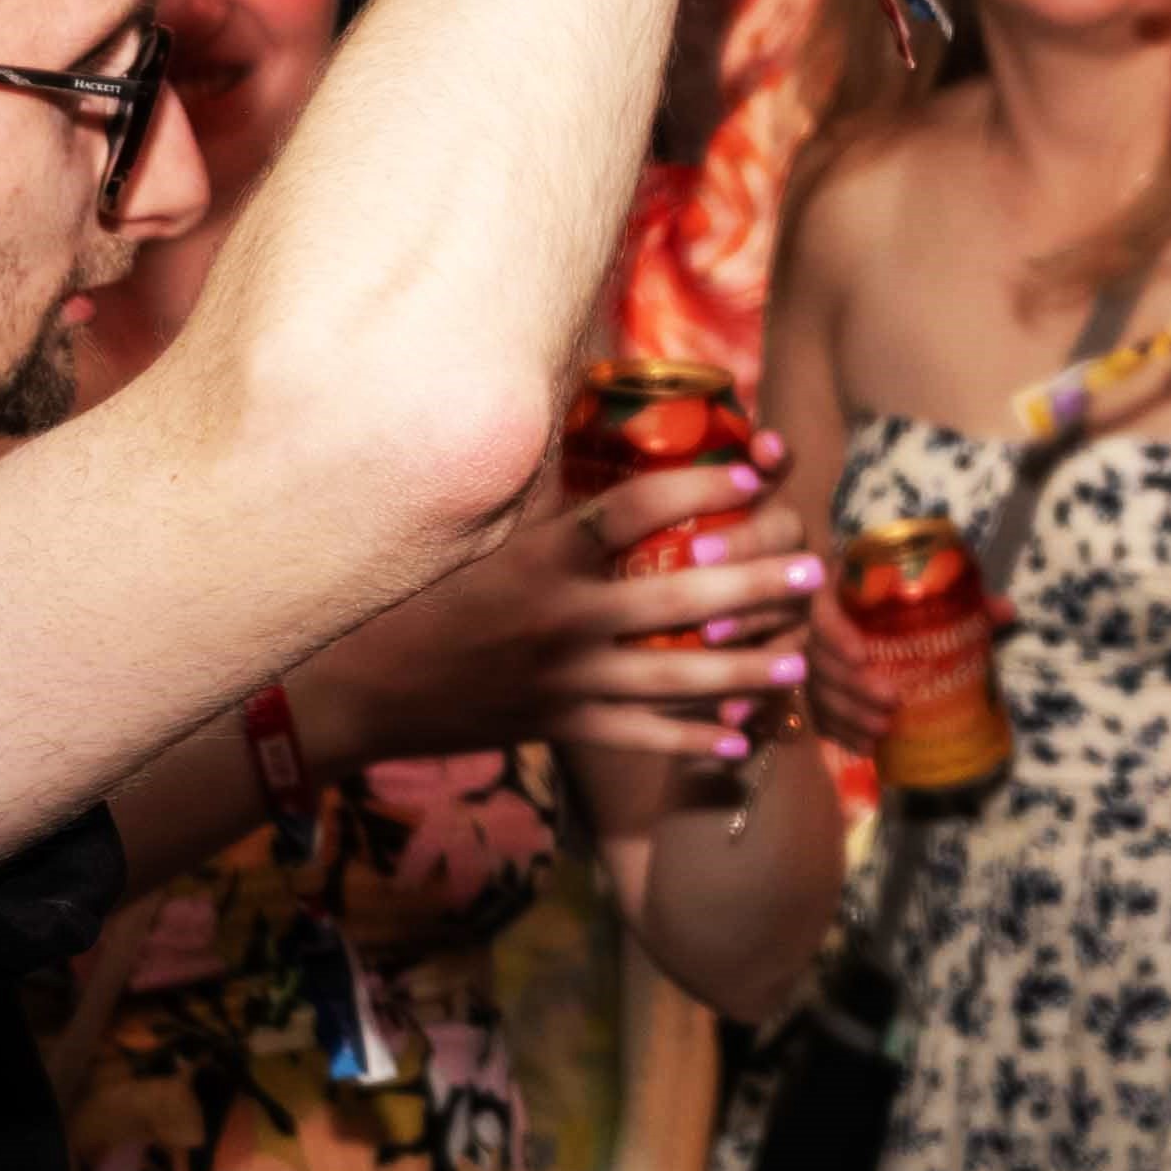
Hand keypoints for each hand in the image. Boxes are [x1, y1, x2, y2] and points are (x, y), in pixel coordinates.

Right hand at [302, 455, 826, 772]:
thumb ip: (545, 497)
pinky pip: (639, 740)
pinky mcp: (557, 729)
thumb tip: (603, 428)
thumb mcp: (478, 533)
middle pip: (677, 602)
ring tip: (797, 660)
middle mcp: (557, 619)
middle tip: (812, 569)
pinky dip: (692, 742)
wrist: (359, 686)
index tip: (751, 469)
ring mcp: (561, 681)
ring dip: (743, 671)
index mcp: (538, 556)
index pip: (632, 509)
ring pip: (673, 680)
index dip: (698, 484)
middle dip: (754, 586)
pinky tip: (742, 738)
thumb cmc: (417, 592)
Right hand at [801, 577, 1018, 751]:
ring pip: (816, 691)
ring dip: (846, 714)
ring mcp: (812, 660)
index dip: (836, 635)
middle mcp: (820, 625)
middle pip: (819, 658)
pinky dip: (840, 733)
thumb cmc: (907, 598)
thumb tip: (1006, 611)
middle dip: (852, 685)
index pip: (823, 611)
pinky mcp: (816, 689)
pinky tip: (865, 748)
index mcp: (841, 592)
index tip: (862, 656)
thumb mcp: (934, 595)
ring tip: (880, 731)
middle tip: (890, 702)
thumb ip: (965, 602)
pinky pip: (818, 714)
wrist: (879, 607)